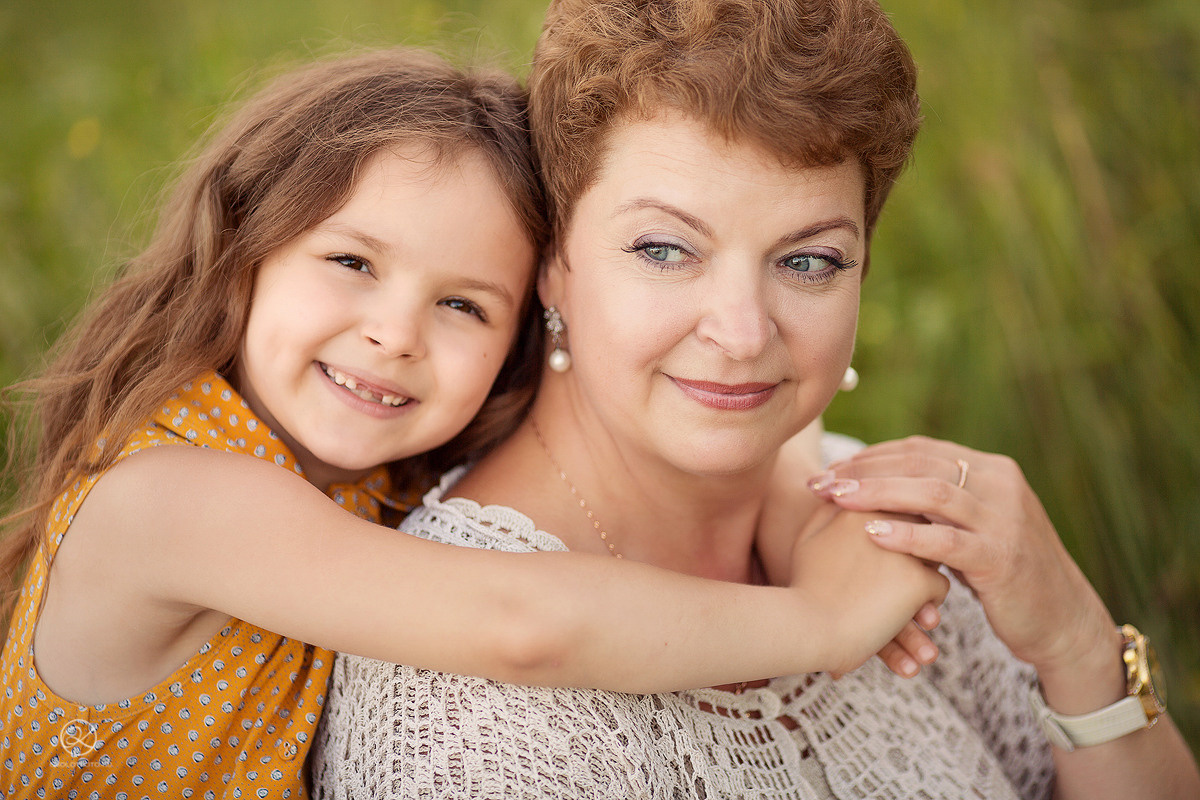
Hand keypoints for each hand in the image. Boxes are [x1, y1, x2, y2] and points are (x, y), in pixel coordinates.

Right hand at [759, 428, 942, 678]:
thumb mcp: (809, 538)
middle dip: (916, 549)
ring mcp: (905, 546)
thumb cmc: (805, 585)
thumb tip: (848, 495)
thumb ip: (831, 510)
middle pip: (919, 525)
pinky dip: (927, 605)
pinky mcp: (919, 579)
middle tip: (902, 577)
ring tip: (915, 605)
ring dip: (925, 575)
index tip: (888, 555)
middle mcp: (886, 516)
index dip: (896, 530)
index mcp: (859, 502)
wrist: (805, 628)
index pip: (897, 504)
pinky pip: (938, 587)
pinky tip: (914, 620)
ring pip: (934, 554)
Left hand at [809, 435, 1115, 675]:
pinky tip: (872, 535)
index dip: (870, 456)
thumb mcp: (976, 525)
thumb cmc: (1005, 573)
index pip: (919, 449)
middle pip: (919, 463)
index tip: (831, 469)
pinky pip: (947, 541)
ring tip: (836, 500)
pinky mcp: (1002, 557)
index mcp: (992, 469)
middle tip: (820, 483)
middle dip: (864, 471)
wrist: (1062, 620)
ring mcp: (1004, 519)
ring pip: (931, 493)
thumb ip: (941, 501)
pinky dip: (907, 536)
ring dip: (877, 493)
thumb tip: (881, 481)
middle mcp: (1000, 484)